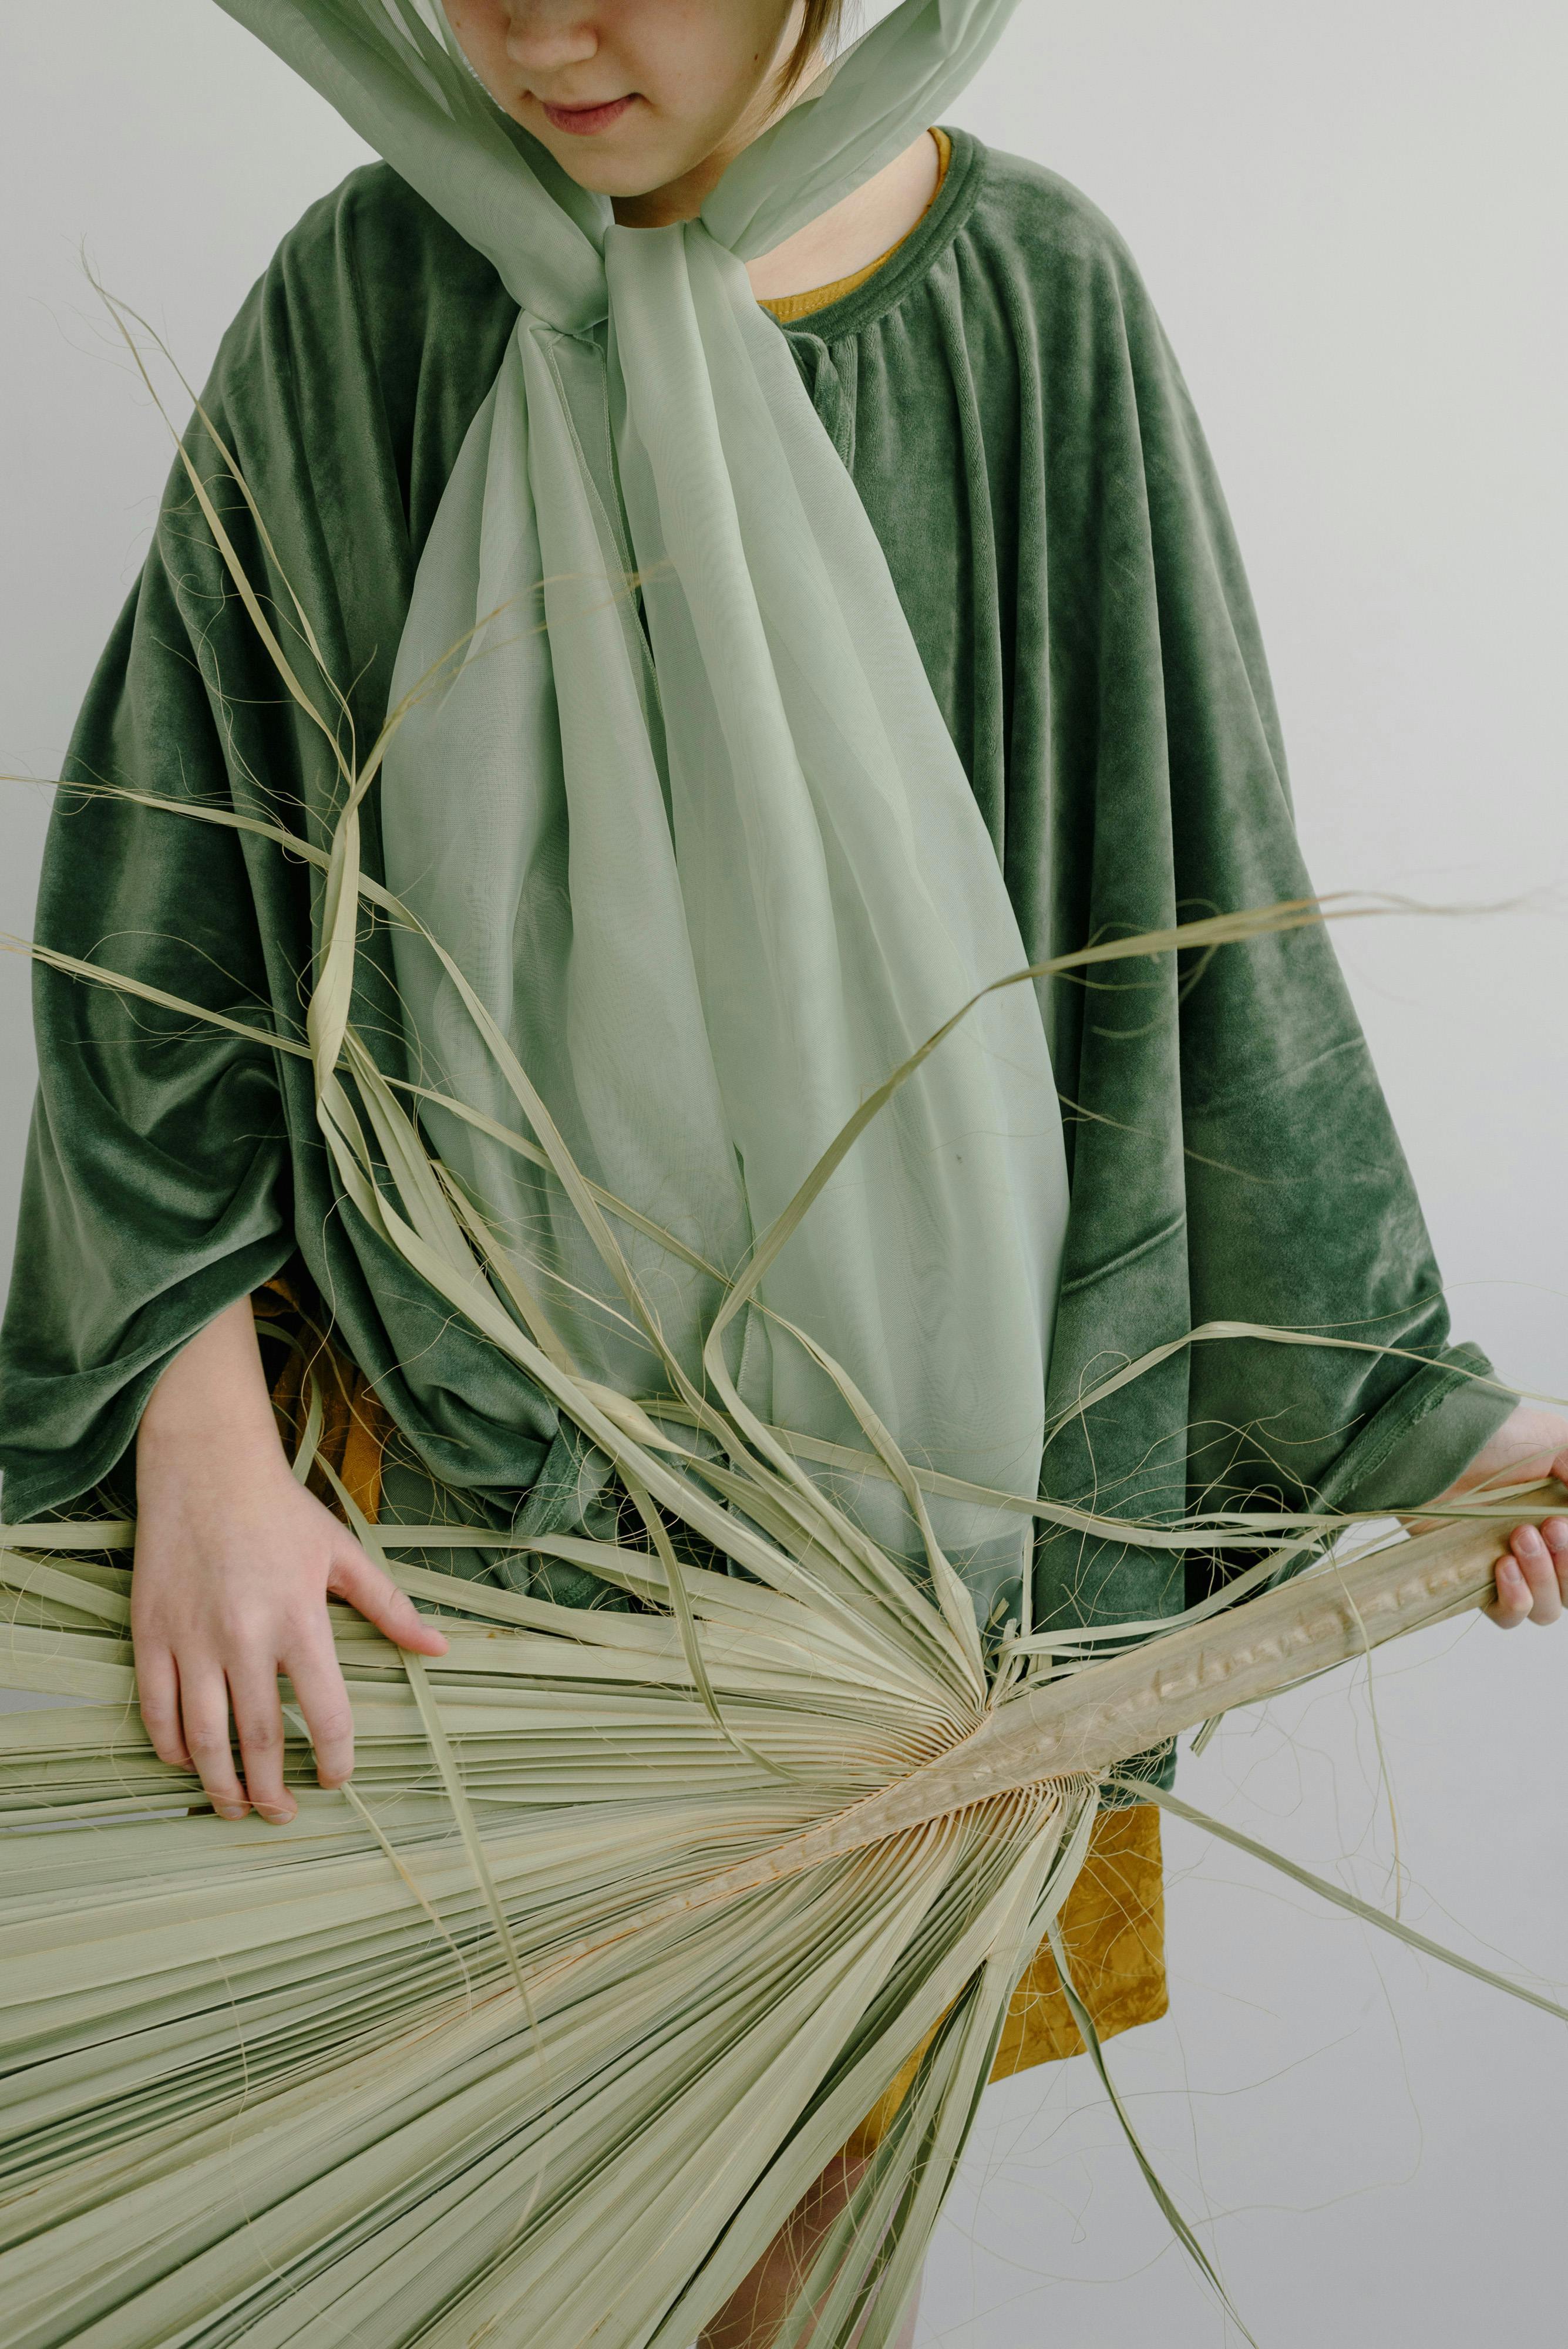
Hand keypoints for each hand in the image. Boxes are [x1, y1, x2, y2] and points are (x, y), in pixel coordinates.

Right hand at [132, 1298, 446, 1822]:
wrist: (205, 1468)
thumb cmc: (281, 1512)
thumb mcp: (343, 1554)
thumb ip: (391, 1607)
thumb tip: (439, 1649)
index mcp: (300, 1620)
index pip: (325, 1713)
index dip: (334, 1758)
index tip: (336, 1780)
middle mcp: (245, 1637)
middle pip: (259, 1739)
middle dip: (272, 1790)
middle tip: (281, 1815)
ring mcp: (192, 1639)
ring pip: (203, 1736)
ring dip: (219, 1783)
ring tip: (235, 1808)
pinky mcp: (151, 1633)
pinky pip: (157, 1708)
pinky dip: (171, 1745)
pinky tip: (187, 1763)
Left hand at [1437, 1404, 1567, 1629]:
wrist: (1435, 1442)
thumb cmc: (1495, 1435)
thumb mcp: (1556, 1441)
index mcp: (1559, 1517)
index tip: (1561, 1524)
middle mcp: (1538, 1547)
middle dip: (1566, 1563)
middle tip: (1546, 1527)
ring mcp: (1506, 1565)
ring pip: (1545, 1609)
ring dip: (1543, 1580)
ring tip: (1519, 1539)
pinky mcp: (1472, 1578)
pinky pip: (1506, 1616)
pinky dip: (1515, 1601)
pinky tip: (1503, 1567)